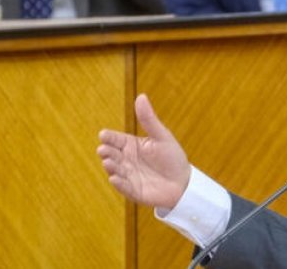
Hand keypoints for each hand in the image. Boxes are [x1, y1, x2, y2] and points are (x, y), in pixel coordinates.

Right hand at [97, 94, 191, 209]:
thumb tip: (141, 96)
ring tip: (108, 161)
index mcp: (131, 145)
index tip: (103, 134)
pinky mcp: (133, 190)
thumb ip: (148, 119)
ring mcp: (128, 176)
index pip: (116, 139)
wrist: (183, 182)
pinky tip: (114, 178)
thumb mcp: (161, 136)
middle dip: (106, 152)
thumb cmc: (172, 157)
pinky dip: (118, 183)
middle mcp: (126, 160)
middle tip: (103, 149)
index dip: (109, 137)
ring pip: (115, 170)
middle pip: (112, 154)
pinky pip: (123, 187)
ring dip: (110, 166)